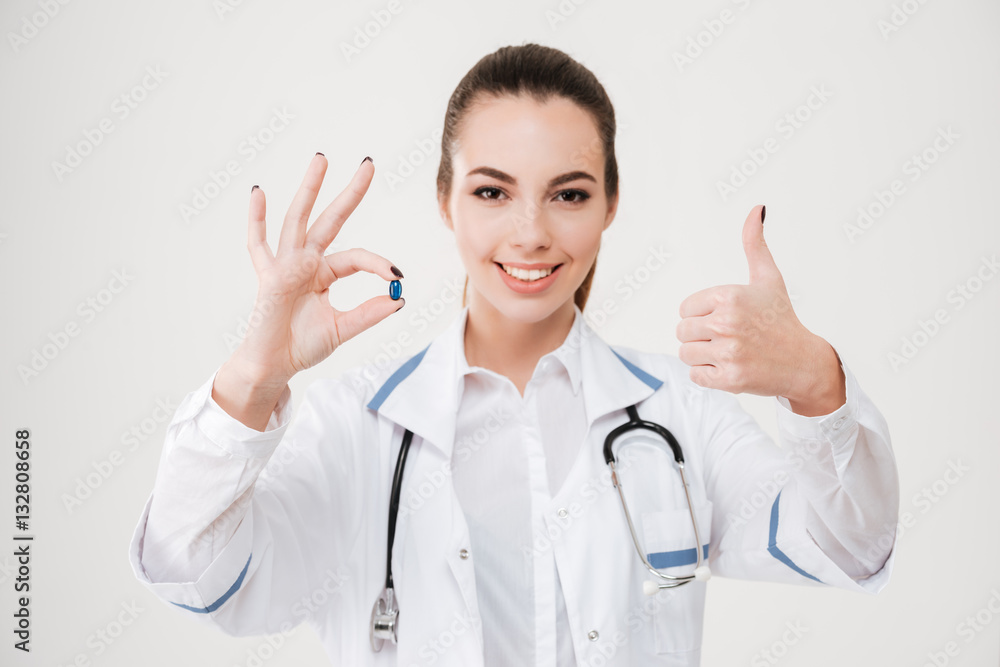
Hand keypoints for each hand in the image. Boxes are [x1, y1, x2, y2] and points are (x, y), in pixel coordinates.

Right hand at [213, 154, 403, 428]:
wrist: (275, 365)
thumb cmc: (303, 346)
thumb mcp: (343, 329)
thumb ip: (370, 314)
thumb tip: (400, 299)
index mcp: (326, 273)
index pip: (357, 257)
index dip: (378, 264)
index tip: (398, 276)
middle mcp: (306, 262)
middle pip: (331, 219)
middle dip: (350, 192)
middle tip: (369, 163)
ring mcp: (286, 264)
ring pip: (298, 218)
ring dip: (310, 188)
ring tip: (322, 159)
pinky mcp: (268, 276)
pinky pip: (259, 245)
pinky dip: (257, 219)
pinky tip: (258, 192)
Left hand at [675, 205, 844, 415]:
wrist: (804, 362)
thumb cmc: (781, 319)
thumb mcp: (768, 278)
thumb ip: (755, 244)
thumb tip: (756, 209)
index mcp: (729, 296)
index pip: (685, 308)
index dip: (701, 315)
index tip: (725, 318)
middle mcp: (727, 322)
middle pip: (682, 331)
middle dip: (701, 336)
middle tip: (728, 338)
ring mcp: (729, 352)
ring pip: (686, 354)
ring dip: (703, 356)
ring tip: (729, 352)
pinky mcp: (729, 378)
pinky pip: (696, 375)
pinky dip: (709, 375)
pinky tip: (731, 366)